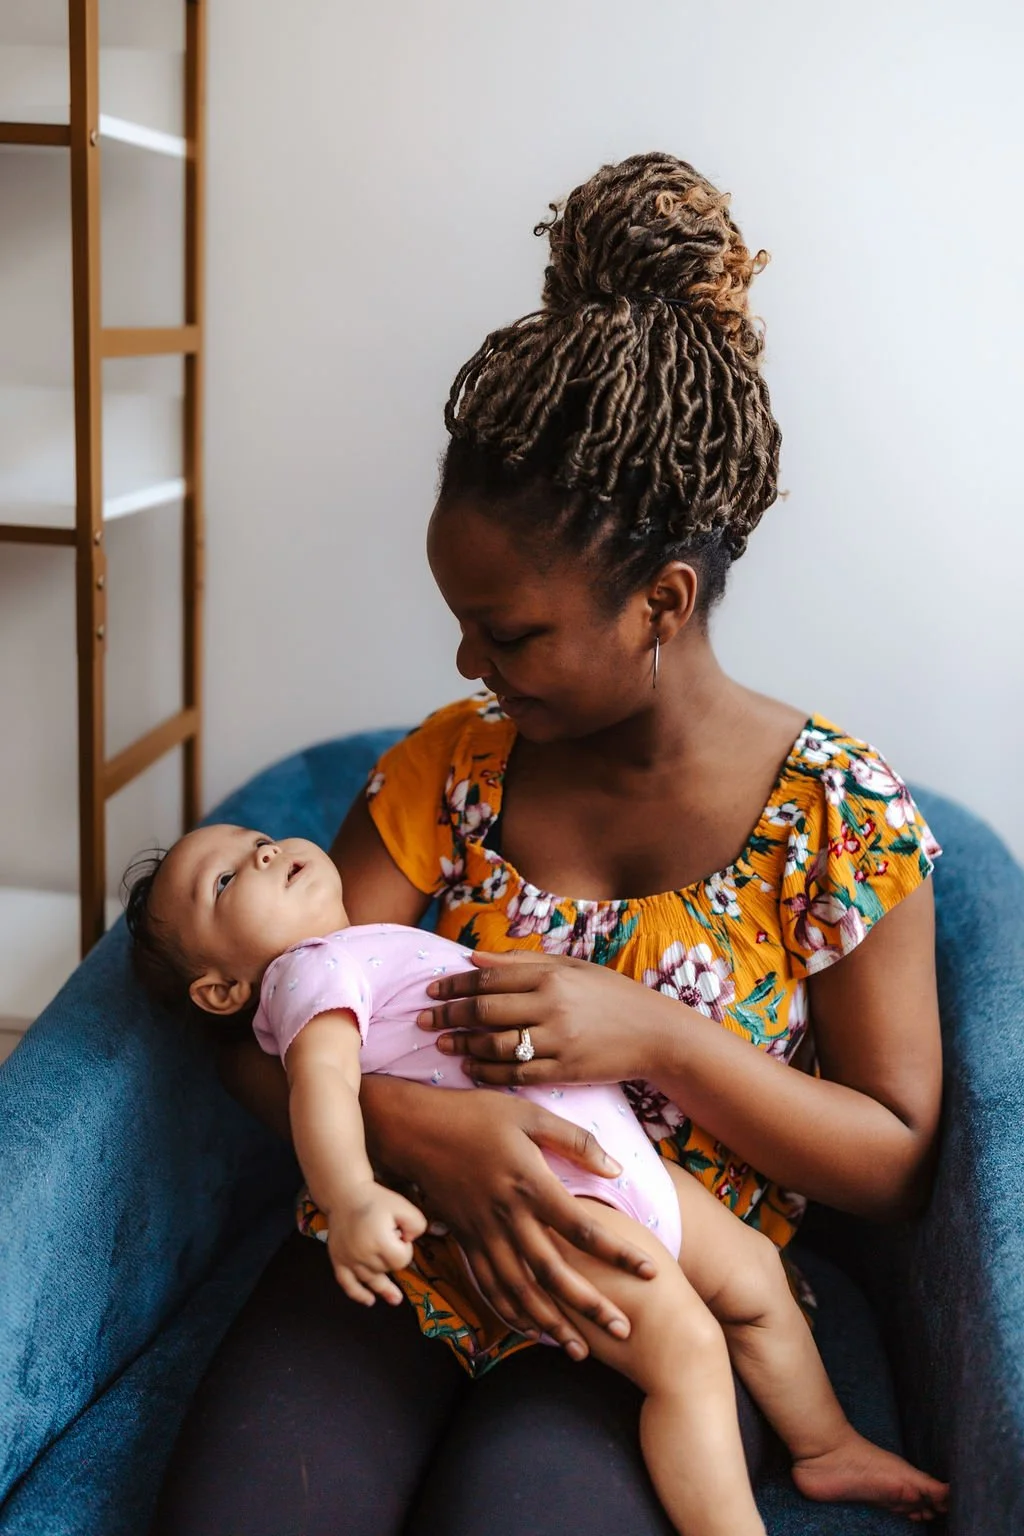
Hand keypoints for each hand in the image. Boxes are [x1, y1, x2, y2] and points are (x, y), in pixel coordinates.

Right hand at [326, 1184, 426, 1306]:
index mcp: (379, 1241)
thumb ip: (417, 1224)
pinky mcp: (338, 1260)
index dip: (405, 1249)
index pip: (401, 1261)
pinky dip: (358, 1294)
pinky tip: (369, 1301)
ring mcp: (348, 1259)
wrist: (345, 1195)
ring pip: (371, 1280)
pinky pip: (347, 1284)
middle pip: (386, 1270)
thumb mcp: (403, 1206)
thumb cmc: (375, 1200)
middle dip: (392, 1258)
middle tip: (388, 1238)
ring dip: (382, 1283)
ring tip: (395, 1298)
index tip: (400, 1234)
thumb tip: (409, 1241)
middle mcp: (362, 1254)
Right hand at [360, 1081, 656, 1357]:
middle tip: (623, 1331)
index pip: (583, 1229)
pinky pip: (488, 1286)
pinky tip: (529, 1331)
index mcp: (530, 1184)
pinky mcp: (464, 1240)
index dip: (618, 1253)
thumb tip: (616, 1169)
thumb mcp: (529, 1114)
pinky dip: (509, 1313)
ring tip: (579, 1349)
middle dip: (590, 1306)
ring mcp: (483, 1233)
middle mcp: (507, 1217)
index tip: (649, 1271)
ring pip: (520, 1290)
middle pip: (553, 1273)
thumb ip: (574, 1141)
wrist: (413, 1128)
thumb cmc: (475, 1114)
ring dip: (550, 1323)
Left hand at [418, 950, 670, 1087]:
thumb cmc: (610, 995)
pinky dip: (488, 1073)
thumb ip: (521, 962)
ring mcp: (559, 1041)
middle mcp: (552, 1007)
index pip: (488, 978)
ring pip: (496, 1046)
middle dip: (448, 1016)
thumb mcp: (571, 967)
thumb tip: (472, 956)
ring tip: (442, 1046)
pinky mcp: (565, 1072)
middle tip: (422, 1021)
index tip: (430, 991)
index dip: (453, 984)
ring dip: (463, 1047)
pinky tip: (472, 1070)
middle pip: (484, 1011)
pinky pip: (517, 1074)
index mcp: (551, 976)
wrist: (655, 1033)